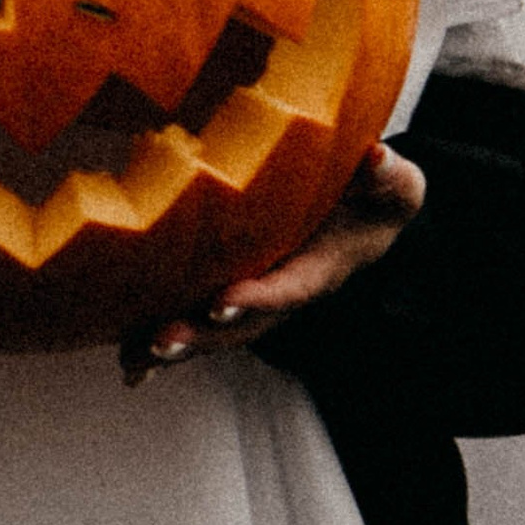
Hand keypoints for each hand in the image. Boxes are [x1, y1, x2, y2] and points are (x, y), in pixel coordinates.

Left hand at [118, 145, 425, 386]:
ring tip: (134, 358)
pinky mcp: (231, 291)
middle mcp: (283, 294)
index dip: (258, 298)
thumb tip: (374, 157)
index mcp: (320, 270)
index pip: (288, 288)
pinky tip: (129, 367)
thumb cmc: (377, 197)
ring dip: (177, 346)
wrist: (363, 215)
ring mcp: (256, 298)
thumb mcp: (396, 186)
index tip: (224, 301)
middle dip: (203, 335)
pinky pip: (197, 322)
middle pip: (242, 325)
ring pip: (214, 332)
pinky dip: (162, 348)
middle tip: (162, 341)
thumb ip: (388, 176)